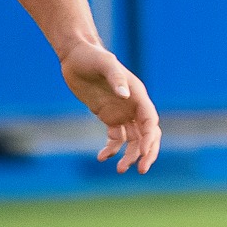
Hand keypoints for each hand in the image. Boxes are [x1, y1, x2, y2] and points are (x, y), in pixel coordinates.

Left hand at [59, 40, 160, 172]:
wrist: (77, 56)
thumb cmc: (92, 57)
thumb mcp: (104, 64)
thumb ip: (116, 79)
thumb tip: (126, 95)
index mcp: (137, 95)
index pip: (150, 121)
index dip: (150, 138)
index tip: (144, 153)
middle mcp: (134, 106)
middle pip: (148, 134)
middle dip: (147, 153)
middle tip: (141, 170)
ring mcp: (122, 112)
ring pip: (133, 140)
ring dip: (130, 155)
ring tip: (120, 170)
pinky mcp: (109, 116)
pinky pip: (116, 138)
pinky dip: (112, 149)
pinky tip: (102, 157)